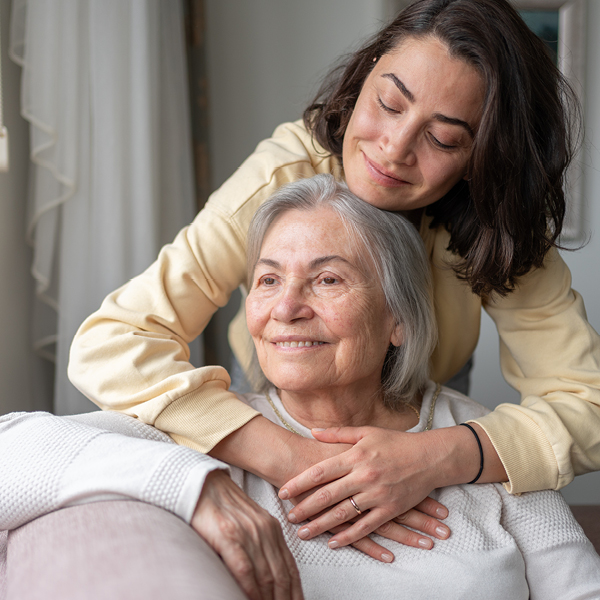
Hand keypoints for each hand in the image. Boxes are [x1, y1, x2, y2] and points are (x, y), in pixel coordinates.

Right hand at [192, 470, 303, 599]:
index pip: (290, 569)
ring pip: (266, 576)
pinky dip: (251, 590)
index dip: (295, 593)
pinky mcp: (228, 535)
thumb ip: (261, 545)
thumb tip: (269, 577)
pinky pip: (245, 569)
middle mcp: (264, 531)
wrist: (202, 483)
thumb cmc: (222, 507)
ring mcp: (247, 533)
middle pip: (281, 577)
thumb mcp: (250, 523)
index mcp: (272, 528)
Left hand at [279, 426, 457, 549]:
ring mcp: (377, 494)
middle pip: (326, 496)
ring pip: (342, 514)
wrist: (429, 457)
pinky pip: (365, 527)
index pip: (320, 472)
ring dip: (320, 525)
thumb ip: (337, 433)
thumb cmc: (396, 442)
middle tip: (288, 517)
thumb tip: (312, 432)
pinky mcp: (390, 509)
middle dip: (304, 508)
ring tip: (303, 533)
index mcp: (355, 456)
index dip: (299, 483)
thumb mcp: (366, 432)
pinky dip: (348, 537)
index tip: (283, 491)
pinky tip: (332, 542)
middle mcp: (364, 476)